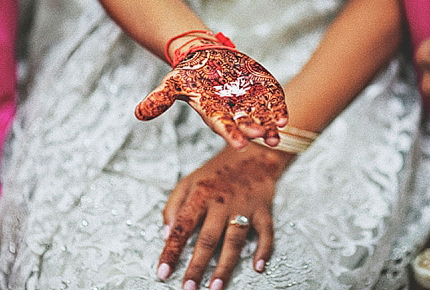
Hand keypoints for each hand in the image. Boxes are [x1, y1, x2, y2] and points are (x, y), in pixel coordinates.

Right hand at [135, 49, 287, 148]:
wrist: (204, 58)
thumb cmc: (188, 75)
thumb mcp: (172, 84)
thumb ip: (160, 99)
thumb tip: (139, 113)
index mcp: (213, 113)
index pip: (223, 126)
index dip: (231, 134)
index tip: (239, 144)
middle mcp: (233, 112)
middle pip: (246, 124)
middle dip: (254, 130)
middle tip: (263, 135)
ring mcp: (249, 103)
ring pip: (262, 118)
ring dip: (270, 126)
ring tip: (278, 134)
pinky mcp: (260, 91)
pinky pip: (271, 103)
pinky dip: (278, 110)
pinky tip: (283, 118)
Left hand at [156, 143, 292, 289]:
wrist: (250, 153)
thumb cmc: (216, 172)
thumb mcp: (189, 182)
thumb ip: (174, 206)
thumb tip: (165, 234)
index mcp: (200, 195)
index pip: (182, 226)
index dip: (171, 250)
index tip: (163, 271)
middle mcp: (222, 202)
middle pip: (208, 238)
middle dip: (197, 266)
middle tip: (188, 288)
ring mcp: (244, 206)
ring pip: (234, 240)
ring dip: (225, 265)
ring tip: (215, 286)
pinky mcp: (263, 209)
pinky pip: (266, 232)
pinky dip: (264, 250)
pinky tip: (258, 267)